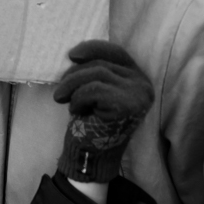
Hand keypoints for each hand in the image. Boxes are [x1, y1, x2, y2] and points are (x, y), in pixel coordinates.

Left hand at [53, 40, 153, 182]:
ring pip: (95, 74)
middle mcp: (143, 84)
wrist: (93, 155)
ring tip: (64, 101)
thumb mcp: (95, 91)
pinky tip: (76, 111)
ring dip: (72, 87)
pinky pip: (93, 90)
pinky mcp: (128, 105)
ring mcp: (138, 94)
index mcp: (137, 78)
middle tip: (60, 92)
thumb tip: (75, 54)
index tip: (71, 55)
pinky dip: (78, 99)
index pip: (116, 52)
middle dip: (73, 75)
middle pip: (101, 63)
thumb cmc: (92, 122)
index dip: (93, 48)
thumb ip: (95, 72)